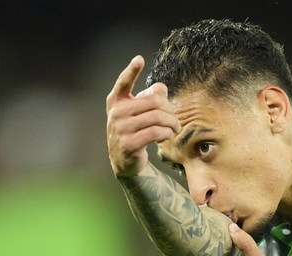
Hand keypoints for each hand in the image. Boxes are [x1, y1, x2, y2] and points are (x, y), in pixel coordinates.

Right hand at [106, 55, 180, 177]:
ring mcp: (121, 129)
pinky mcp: (129, 144)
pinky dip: (167, 133)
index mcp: (116, 101)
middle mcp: (116, 113)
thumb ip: (150, 97)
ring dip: (172, 123)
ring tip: (175, 127)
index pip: (123, 83)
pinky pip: (156, 132)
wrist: (124, 160)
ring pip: (157, 117)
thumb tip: (162, 88)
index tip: (139, 59)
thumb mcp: (138, 113)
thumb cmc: (134, 131)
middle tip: (175, 118)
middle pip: (154, 102)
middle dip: (170, 110)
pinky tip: (169, 135)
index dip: (131, 70)